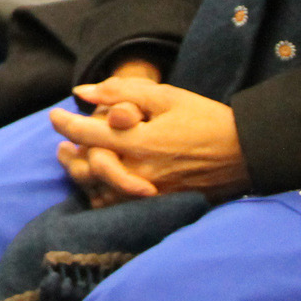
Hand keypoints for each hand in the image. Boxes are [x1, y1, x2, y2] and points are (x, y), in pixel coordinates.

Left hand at [52, 73, 247, 203]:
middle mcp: (141, 173)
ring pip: (99, 193)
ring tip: (75, 162)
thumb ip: (120, 91)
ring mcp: (149, 195)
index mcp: (140, 142)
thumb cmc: (205, 119)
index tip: (55, 116)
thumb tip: (81, 92)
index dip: (65, 124)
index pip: (87, 136)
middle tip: (63, 144)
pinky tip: (99, 184)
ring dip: (82, 176)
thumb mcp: (165, 96)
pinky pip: (119, 209)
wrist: (245, 153)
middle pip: (88, 168)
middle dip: (70, 153)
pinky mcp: (158, 208)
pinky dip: (102, 197)